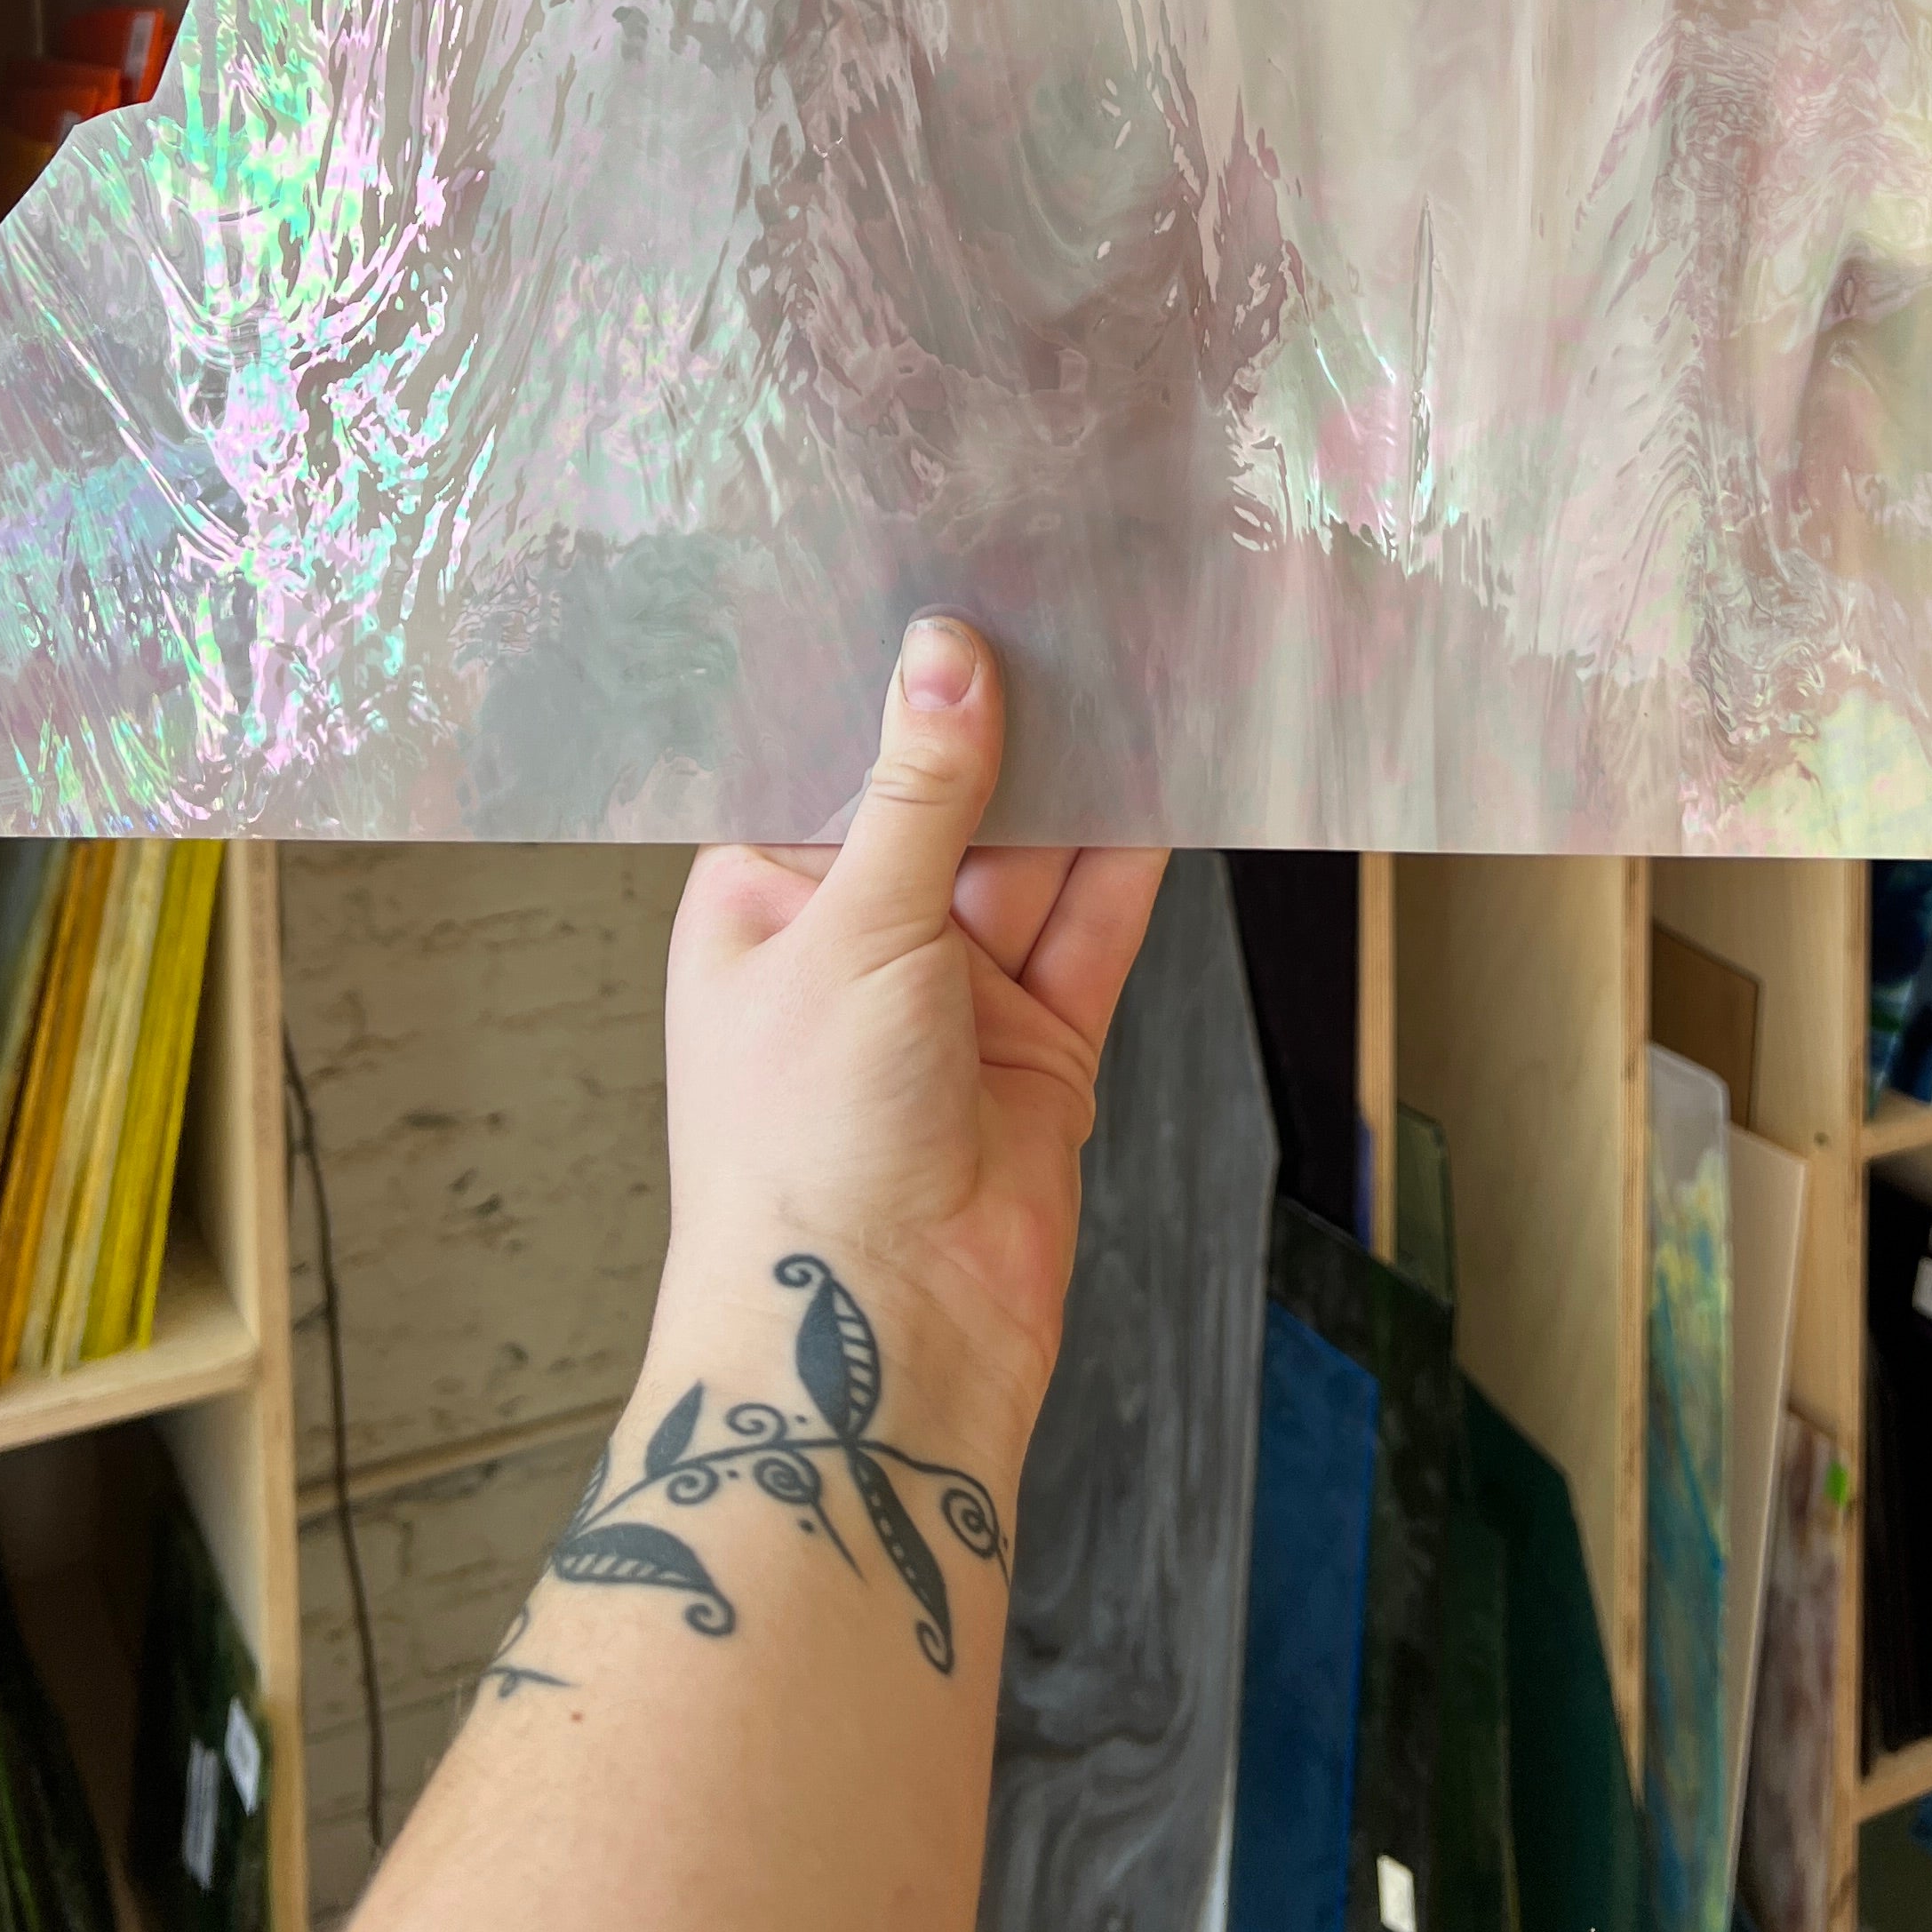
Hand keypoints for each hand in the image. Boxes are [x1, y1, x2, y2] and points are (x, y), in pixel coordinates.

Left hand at [653, 616, 1165, 1480]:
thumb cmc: (804, 1154)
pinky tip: (1172, 774)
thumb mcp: (855, 933)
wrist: (878, 1348)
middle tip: (1072, 602)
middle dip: (1009, 720)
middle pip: (948, 796)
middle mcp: (856, 937)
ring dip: (1082, 778)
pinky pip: (1093, 926)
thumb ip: (921, 791)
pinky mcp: (1040, 1042)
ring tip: (1138, 662)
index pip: (834, 760)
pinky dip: (1133, 859)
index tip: (957, 583)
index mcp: (760, 899)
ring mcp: (952, 993)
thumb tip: (944, 652)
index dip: (895, 681)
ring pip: (1032, 855)